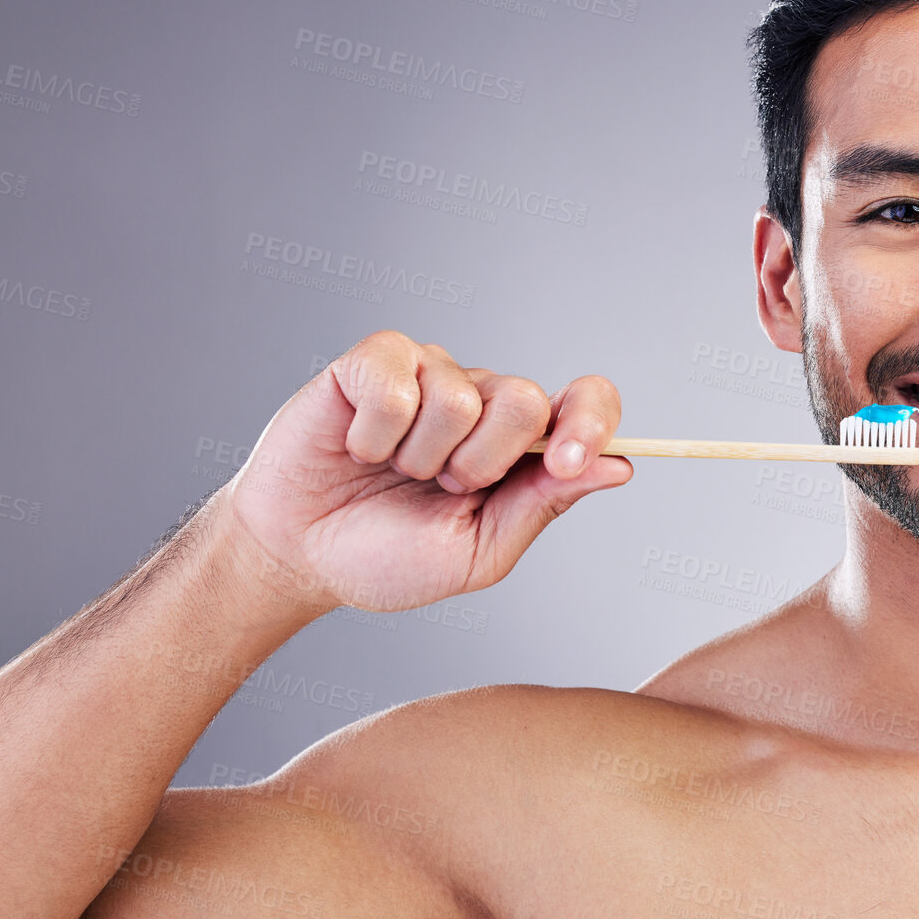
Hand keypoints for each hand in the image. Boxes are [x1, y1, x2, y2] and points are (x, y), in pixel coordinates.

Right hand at [219, 330, 630, 613]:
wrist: (299, 557)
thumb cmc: (389, 555)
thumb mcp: (479, 551)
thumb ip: (545, 504)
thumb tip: (618, 466)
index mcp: (523, 444)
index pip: (588, 400)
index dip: (590, 421)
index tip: (565, 461)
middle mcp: (484, 398)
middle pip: (526, 399)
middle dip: (482, 463)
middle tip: (442, 489)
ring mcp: (430, 373)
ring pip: (459, 397)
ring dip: (421, 457)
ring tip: (394, 471)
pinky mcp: (375, 360)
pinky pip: (397, 385)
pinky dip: (375, 434)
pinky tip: (358, 447)